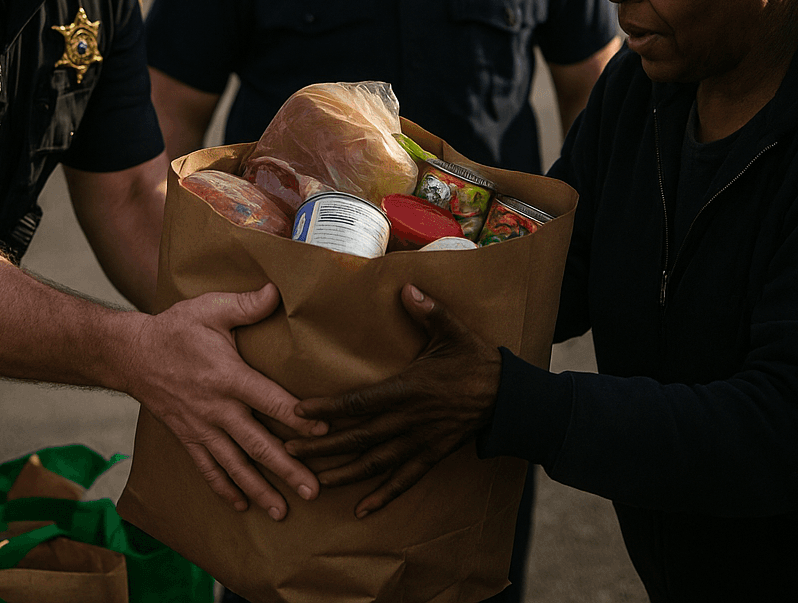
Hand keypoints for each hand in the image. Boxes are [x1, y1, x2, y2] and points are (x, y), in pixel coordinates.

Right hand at [130, 284, 326, 518]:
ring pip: (235, 465)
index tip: (324, 432)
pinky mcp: (187, 437)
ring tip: (282, 511)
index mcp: (228, 377)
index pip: (271, 401)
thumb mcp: (209, 309)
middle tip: (313, 490)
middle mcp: (217, 409)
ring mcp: (201, 427)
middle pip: (258, 444)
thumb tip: (277, 291)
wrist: (131, 354)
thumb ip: (245, 305)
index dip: (299, 418)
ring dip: (260, 490)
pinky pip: (207, 468)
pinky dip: (224, 489)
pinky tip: (241, 506)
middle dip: (287, 468)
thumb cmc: (175, 329)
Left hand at [285, 284, 499, 517]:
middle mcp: (409, 420)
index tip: (299, 412)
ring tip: (313, 481)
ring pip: (375, 464)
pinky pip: (404, 482)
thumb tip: (407, 287)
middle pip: (358, 438)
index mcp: (408, 389)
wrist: (509, 397)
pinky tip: (360, 510)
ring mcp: (420, 442)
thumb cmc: (476, 361)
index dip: (328, 409)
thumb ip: (429, 311)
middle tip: (288, 451)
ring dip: (343, 474)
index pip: (360, 402)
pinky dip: (382, 496)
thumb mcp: (454, 331)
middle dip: (322, 447)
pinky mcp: (432, 456)